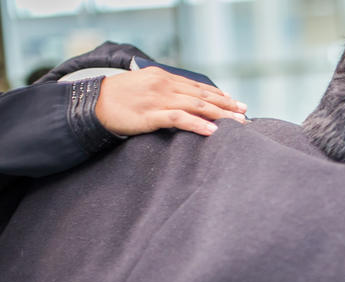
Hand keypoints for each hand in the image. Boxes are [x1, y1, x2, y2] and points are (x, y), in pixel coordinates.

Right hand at [95, 66, 246, 136]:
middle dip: (226, 106)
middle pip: (203, 96)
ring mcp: (157, 99)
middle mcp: (164, 85)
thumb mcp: (145, 89)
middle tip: (245, 113)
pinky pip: (178, 119)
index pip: (198, 87)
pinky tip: (212, 131)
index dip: (219, 95)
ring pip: (196, 106)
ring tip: (238, 124)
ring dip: (220, 115)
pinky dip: (197, 124)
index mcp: (164, 78)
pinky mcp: (150, 115)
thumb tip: (186, 102)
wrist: (92, 103)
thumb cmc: (119, 99)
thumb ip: (166, 93)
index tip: (236, 103)